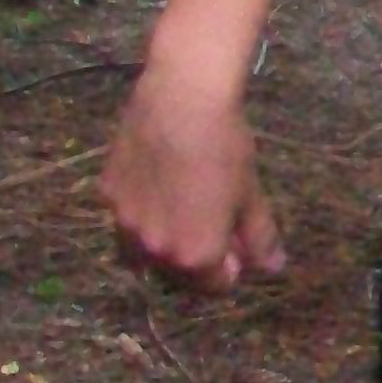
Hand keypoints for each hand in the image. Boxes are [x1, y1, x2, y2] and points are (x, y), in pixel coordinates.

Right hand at [99, 59, 285, 293]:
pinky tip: (156, 177)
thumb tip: (273, 268)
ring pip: (144, 246)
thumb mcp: (250, 194)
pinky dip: (141, 206)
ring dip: (163, 235)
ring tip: (180, 202)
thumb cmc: (225, 147)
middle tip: (210, 220)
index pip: (214, 285)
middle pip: (176, 269)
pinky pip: (126, 212)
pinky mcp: (107, 191)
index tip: (236, 245)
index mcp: (195, 255)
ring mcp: (125, 221)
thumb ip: (259, 237)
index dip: (230, 267)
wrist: (183, 98)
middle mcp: (155, 248)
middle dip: (194, 254)